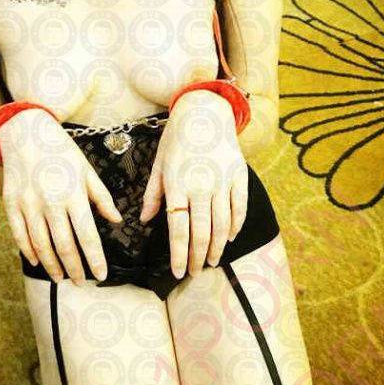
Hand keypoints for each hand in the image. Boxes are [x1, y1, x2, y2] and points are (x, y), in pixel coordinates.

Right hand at [0, 109, 120, 284]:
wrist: (25, 131)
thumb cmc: (60, 150)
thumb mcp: (86, 169)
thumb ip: (101, 197)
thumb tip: (116, 220)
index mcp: (73, 194)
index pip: (87, 236)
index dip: (95, 259)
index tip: (101, 274)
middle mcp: (50, 202)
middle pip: (64, 245)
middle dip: (74, 269)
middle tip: (81, 283)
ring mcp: (28, 204)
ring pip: (41, 245)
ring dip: (52, 266)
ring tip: (61, 278)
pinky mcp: (12, 204)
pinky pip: (20, 235)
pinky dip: (29, 252)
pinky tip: (38, 261)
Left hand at [139, 90, 247, 278]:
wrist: (204, 111)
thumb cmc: (177, 140)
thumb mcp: (159, 165)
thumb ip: (153, 195)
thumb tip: (144, 221)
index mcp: (177, 185)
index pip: (178, 230)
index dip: (179, 255)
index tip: (178, 272)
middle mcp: (200, 186)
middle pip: (201, 233)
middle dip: (198, 258)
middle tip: (195, 273)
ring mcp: (222, 182)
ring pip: (222, 225)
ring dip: (217, 247)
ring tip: (212, 261)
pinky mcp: (239, 176)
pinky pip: (239, 208)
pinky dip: (235, 227)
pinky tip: (229, 238)